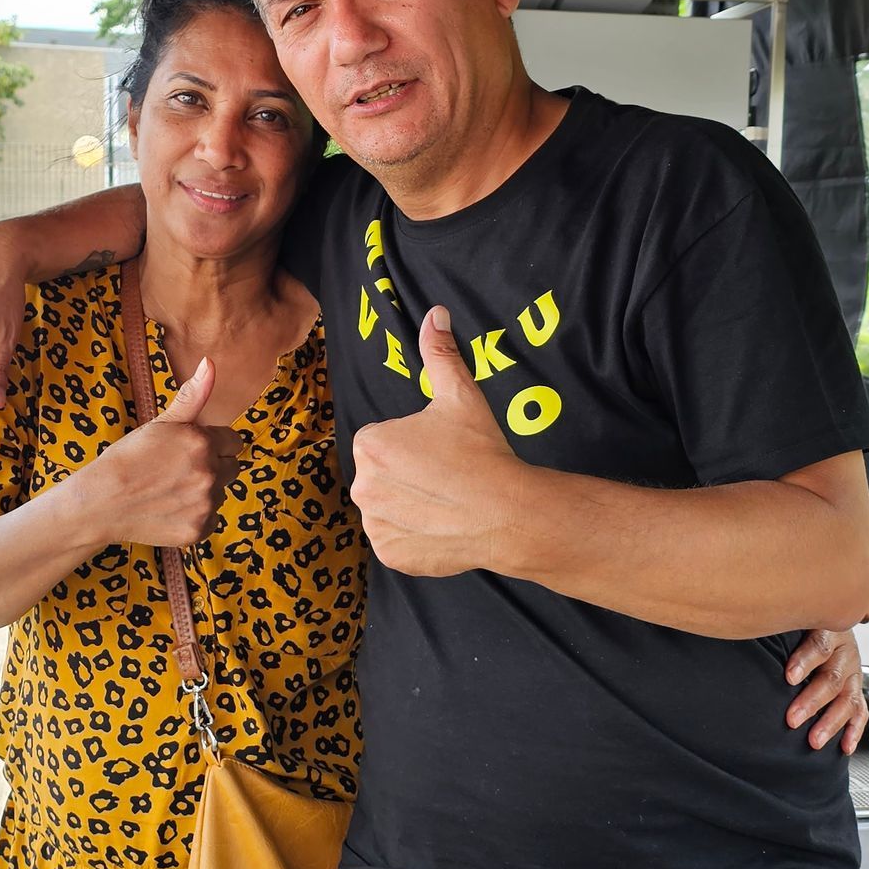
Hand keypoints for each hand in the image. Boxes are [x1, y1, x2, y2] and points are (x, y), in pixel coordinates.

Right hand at [88, 359, 242, 548]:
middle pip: (232, 468)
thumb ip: (192, 396)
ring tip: (169, 490)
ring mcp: (205, 504)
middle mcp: (209, 473)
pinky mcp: (199, 530)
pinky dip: (195, 516)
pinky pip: (211, 519)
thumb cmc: (128, 458)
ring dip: (203, 492)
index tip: (186, 451)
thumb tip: (211, 363)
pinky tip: (169, 509)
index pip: (234, 442)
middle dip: (212, 467)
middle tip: (176, 471)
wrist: (99, 503)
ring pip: (221, 494)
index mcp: (202, 442)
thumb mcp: (160, 423)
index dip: (212, 444)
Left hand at [349, 307, 522, 576]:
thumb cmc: (481, 450)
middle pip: (381, 475)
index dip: (413, 444)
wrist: (507, 511)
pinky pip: (395, 540)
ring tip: (445, 501)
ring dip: (408, 505)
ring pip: (386, 508)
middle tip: (446, 475)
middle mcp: (361, 486)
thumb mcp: (460, 396)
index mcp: (371, 444)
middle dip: (407, 474)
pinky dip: (413, 536)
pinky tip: (441, 524)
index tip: (439, 450)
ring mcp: (375, 525)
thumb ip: (440, 354)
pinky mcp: (390, 555)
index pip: (382, 441)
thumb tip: (435, 313)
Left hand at [784, 626, 868, 753]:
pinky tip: (845, 747)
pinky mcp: (856, 690)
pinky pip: (860, 712)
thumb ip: (781, 630)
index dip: (805, 661)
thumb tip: (749, 634)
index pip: (819, 645)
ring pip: (848, 699)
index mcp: (829, 631)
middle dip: (812, 701)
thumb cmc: (802, 627)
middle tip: (792, 719)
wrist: (829, 623)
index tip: (789, 678)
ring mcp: (853, 673)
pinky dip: (854, 731)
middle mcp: (844, 653)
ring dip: (831, 722)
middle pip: (832, 678)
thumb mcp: (795, 622)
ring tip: (814, 740)